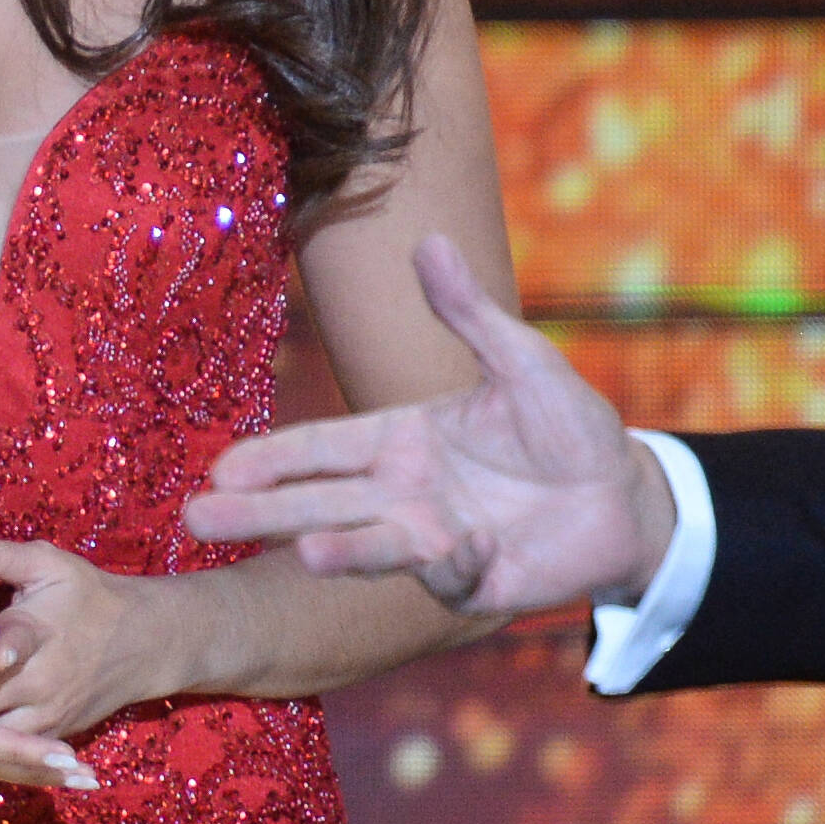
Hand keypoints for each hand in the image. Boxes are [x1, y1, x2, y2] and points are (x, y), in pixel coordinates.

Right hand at [183, 233, 669, 615]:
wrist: (626, 497)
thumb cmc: (567, 425)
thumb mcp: (522, 360)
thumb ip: (468, 312)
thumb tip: (429, 240)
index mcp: (399, 441)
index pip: (321, 447)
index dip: (273, 457)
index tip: (221, 467)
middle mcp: (402, 494)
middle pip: (318, 503)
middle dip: (259, 512)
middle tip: (198, 519)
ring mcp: (432, 541)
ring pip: (370, 547)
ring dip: (336, 552)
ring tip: (302, 556)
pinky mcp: (473, 583)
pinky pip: (450, 576)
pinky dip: (452, 562)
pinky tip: (466, 542)